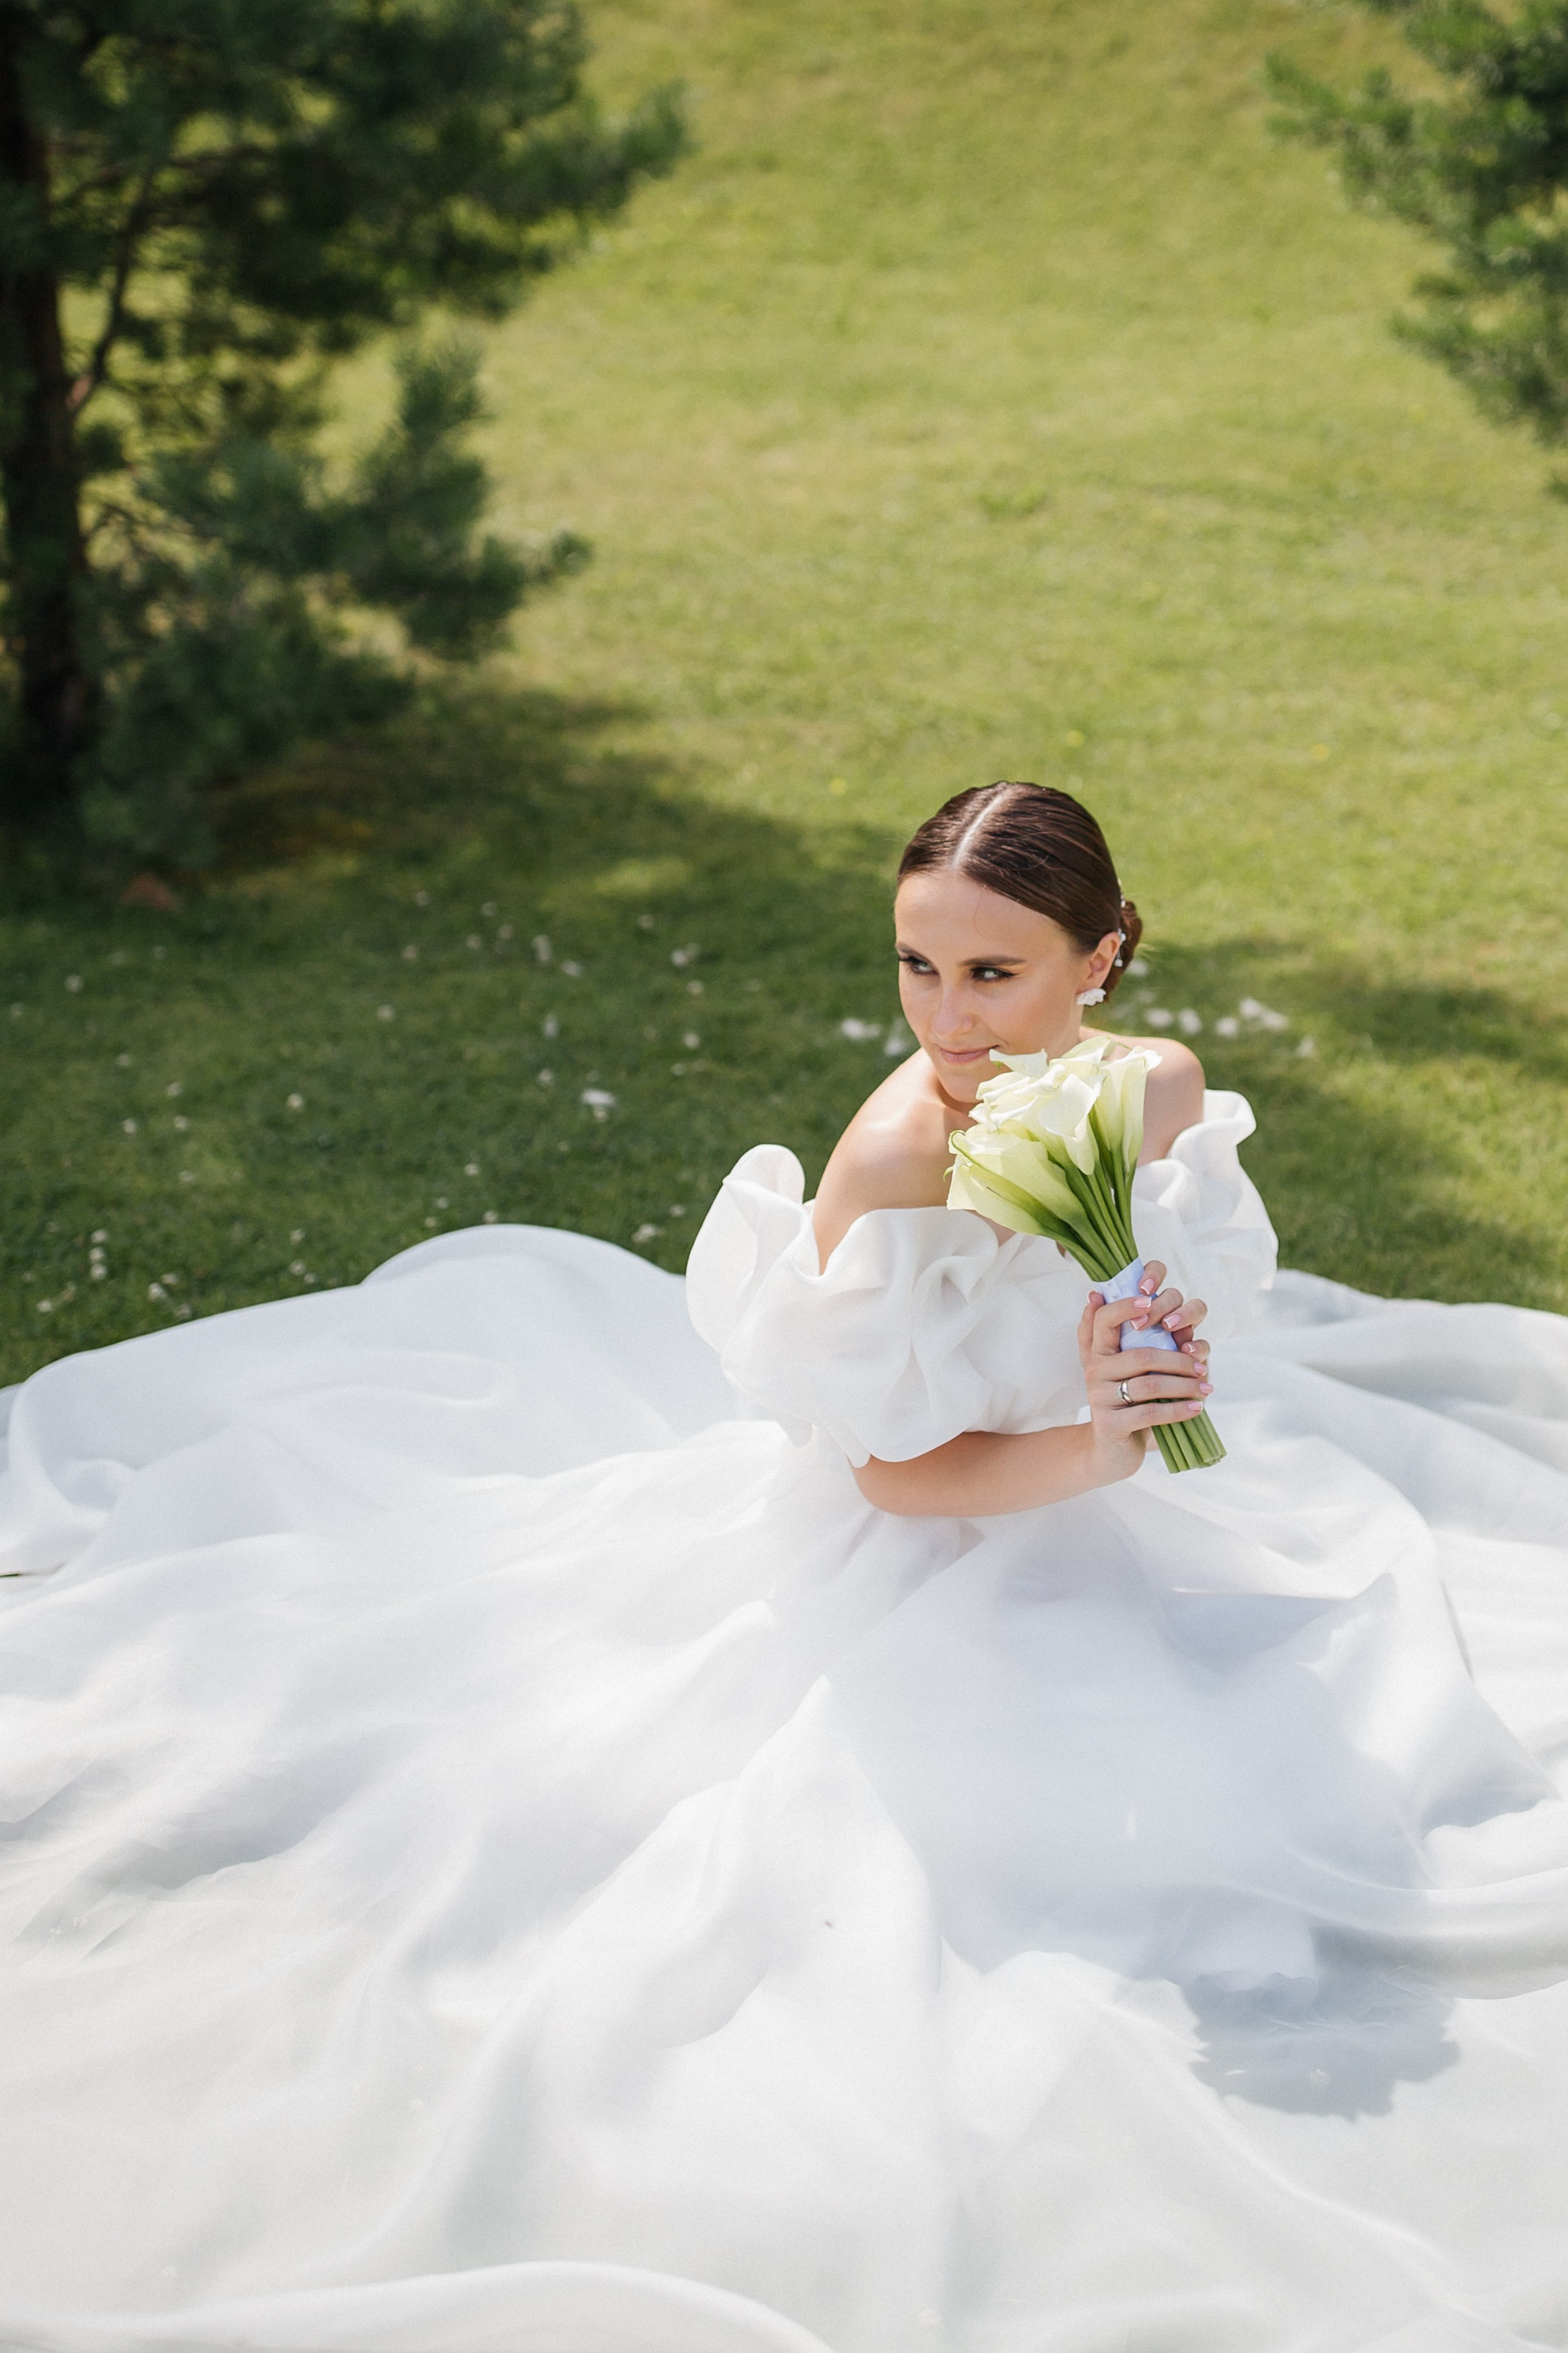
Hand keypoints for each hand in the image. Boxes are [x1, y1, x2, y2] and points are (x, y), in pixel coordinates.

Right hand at [1076, 1258, 1211, 1484]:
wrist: (1111, 1451)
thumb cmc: (1128, 1402)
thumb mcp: (1127, 1368)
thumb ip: (1132, 1335)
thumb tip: (1121, 1296)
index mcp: (1098, 1351)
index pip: (1104, 1319)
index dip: (1124, 1306)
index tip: (1148, 1299)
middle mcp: (1094, 1370)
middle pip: (1141, 1355)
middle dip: (1180, 1360)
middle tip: (1203, 1367)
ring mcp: (1099, 1397)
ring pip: (1149, 1385)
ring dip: (1185, 1386)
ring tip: (1206, 1389)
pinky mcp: (1109, 1424)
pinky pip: (1149, 1413)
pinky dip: (1178, 1410)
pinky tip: (1197, 1409)